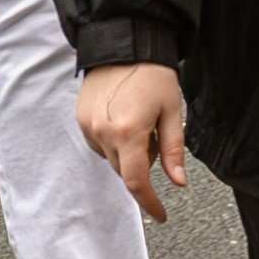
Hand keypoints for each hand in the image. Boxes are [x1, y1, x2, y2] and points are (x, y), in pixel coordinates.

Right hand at [76, 63, 188, 222]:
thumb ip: (173, 151)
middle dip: (142, 164)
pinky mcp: (81, 118)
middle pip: (124, 170)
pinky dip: (113, 141)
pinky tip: (123, 118)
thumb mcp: (172, 112)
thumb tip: (178, 183)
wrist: (124, 43)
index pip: (137, 182)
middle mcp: (103, 132)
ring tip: (139, 122)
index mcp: (129, 133)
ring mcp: (88, 126)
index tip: (160, 215)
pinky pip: (99, 143)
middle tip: (156, 136)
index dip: (149, 203)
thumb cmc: (152, 74)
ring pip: (111, 158)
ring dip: (127, 152)